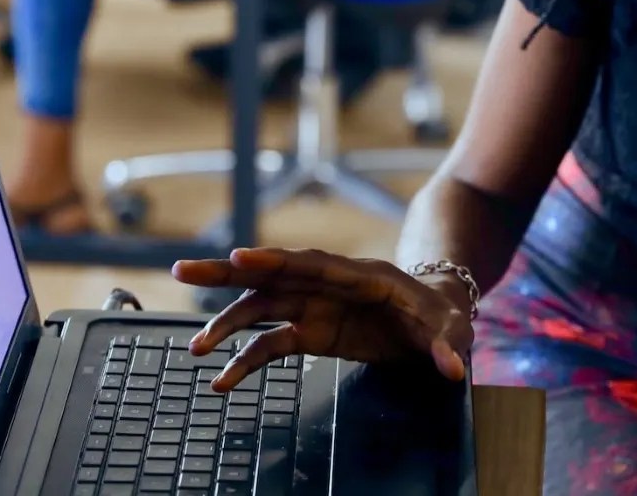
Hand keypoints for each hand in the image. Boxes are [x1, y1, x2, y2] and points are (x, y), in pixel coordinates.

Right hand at [171, 248, 474, 391]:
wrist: (436, 318)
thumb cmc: (442, 314)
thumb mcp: (453, 327)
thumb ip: (448, 345)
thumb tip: (452, 367)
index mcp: (361, 276)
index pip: (312, 264)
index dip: (274, 260)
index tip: (239, 256)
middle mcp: (329, 286)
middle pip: (271, 274)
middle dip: (227, 272)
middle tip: (182, 270)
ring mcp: (316, 306)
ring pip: (261, 307)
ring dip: (227, 323)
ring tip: (197, 347)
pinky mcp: (312, 331)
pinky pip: (271, 344)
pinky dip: (246, 360)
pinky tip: (223, 380)